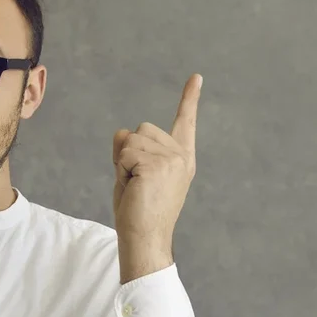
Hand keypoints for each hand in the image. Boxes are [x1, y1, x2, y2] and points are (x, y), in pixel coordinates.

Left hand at [113, 74, 200, 280]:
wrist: (145, 239)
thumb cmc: (138, 212)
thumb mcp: (135, 174)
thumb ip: (132, 150)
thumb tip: (123, 132)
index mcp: (182, 158)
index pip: (184, 122)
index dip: (189, 99)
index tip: (195, 77)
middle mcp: (181, 156)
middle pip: (140, 129)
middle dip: (128, 153)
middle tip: (136, 183)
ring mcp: (171, 159)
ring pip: (130, 140)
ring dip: (122, 163)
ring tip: (135, 188)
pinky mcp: (157, 165)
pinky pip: (124, 153)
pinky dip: (120, 170)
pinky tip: (133, 188)